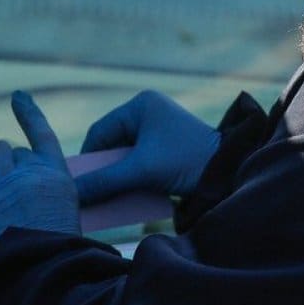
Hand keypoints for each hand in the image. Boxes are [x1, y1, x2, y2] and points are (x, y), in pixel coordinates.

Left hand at [0, 91, 79, 260]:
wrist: (37, 268)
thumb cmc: (55, 252)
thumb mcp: (67, 216)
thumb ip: (50, 196)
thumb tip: (37, 196)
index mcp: (57, 176)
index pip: (41, 133)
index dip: (28, 113)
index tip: (18, 97)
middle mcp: (31, 171)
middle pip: (15, 151)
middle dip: (11, 166)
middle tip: (10, 190)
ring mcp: (5, 180)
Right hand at [75, 90, 219, 204]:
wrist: (230, 172)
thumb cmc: (186, 162)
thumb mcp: (141, 171)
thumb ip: (105, 181)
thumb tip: (73, 194)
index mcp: (141, 105)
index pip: (100, 131)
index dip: (88, 159)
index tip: (79, 183)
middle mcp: (149, 112)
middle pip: (112, 145)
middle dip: (103, 171)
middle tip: (91, 194)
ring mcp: (160, 130)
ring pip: (125, 157)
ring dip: (117, 178)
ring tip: (107, 199)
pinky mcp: (168, 148)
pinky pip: (140, 163)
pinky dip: (133, 179)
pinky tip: (127, 197)